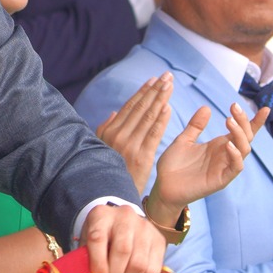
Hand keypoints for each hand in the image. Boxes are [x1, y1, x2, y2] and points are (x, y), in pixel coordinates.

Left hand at [79, 204, 165, 272]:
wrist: (122, 223)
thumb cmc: (102, 236)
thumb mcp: (88, 241)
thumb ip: (87, 258)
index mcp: (101, 215)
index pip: (98, 238)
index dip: (99, 263)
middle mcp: (125, 217)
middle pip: (123, 251)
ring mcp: (145, 227)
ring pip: (139, 263)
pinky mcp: (159, 240)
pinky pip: (153, 269)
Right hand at [95, 74, 172, 194]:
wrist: (111, 196)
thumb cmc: (108, 170)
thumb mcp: (102, 147)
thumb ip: (107, 128)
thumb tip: (114, 112)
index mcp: (110, 131)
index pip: (130, 106)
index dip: (143, 91)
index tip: (155, 79)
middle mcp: (119, 135)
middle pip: (140, 107)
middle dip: (155, 90)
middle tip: (167, 76)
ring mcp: (130, 145)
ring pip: (148, 117)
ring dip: (160, 99)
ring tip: (170, 85)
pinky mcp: (141, 156)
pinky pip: (153, 134)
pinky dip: (161, 119)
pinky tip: (168, 108)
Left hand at [151, 101, 259, 209]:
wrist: (162, 186)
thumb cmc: (173, 165)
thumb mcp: (184, 140)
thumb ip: (196, 126)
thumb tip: (207, 108)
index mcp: (219, 145)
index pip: (242, 131)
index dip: (254, 122)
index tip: (265, 109)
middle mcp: (225, 155)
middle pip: (246, 137)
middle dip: (244, 121)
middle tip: (234, 106)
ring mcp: (224, 167)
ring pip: (244, 150)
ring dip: (240, 134)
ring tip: (229, 120)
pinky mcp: (221, 180)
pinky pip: (236, 167)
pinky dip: (235, 155)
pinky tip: (228, 145)